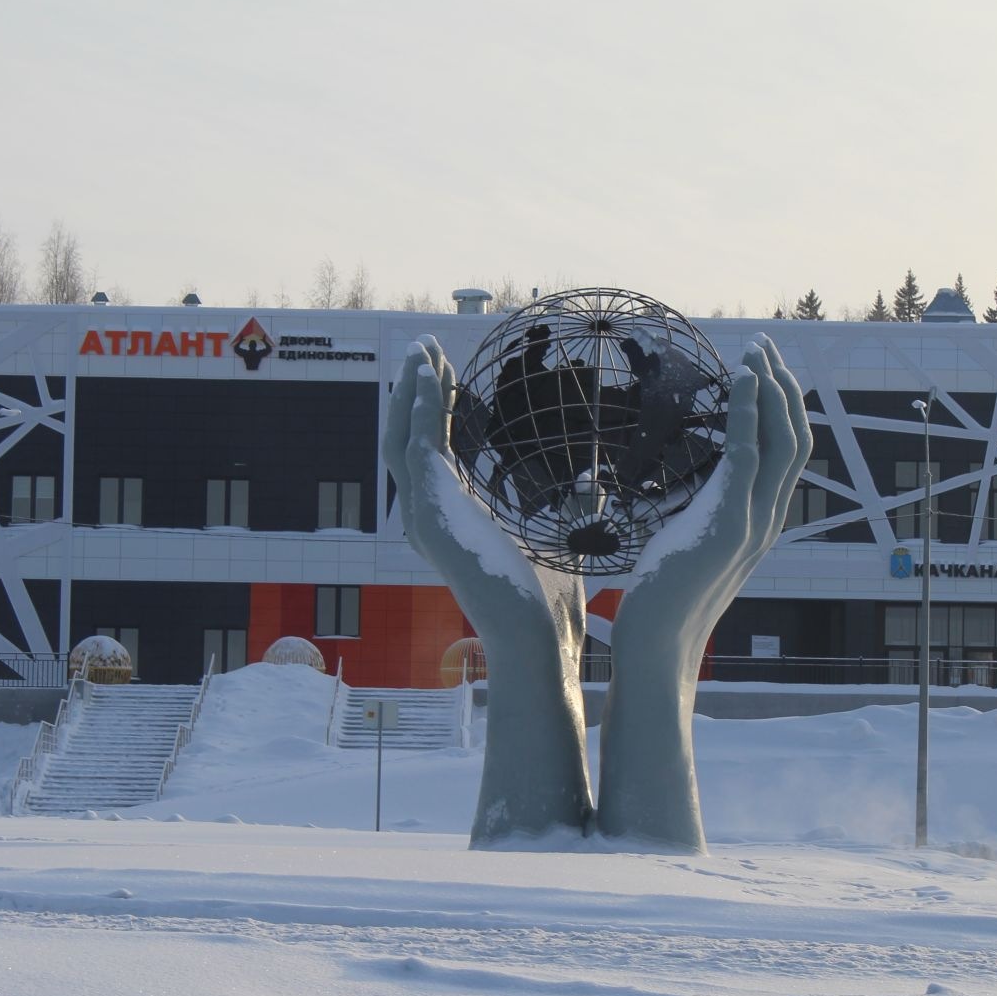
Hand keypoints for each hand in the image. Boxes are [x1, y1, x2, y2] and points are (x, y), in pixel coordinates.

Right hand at [383, 336, 593, 844]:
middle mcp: (430, 520)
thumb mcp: (563, 540)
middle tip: (423, 351)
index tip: (447, 374)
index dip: (438, 412)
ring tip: (422, 352)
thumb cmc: (549, 610)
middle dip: (414, 394)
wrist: (536, 644)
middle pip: (408, 442)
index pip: (437, 455)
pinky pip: (415, 447)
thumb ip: (571, 508)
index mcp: (454, 524)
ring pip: (402, 438)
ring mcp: (424, 518)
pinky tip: (428, 376)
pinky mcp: (429, 513)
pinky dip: (418, 408)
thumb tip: (593, 484)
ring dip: (411, 393)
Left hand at [596, 335, 809, 850]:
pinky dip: (750, 409)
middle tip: (765, 347)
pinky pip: (749, 452)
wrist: (654, 647)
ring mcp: (753, 521)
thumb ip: (683, 518)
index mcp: (755, 525)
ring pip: (783, 440)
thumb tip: (657, 490)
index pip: (783, 458)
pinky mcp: (730, 520)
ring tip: (758, 350)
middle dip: (784, 389)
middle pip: (796, 441)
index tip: (760, 374)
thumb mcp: (677, 549)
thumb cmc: (655, 605)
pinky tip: (742, 377)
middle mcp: (765, 521)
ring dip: (772, 389)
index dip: (779, 412)